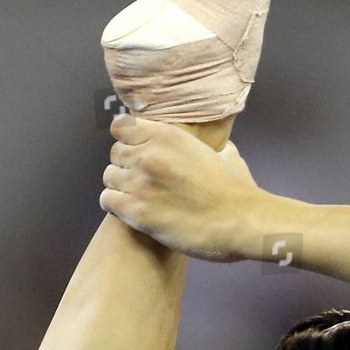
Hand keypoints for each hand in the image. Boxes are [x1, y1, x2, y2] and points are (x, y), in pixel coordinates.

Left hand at [99, 114, 261, 260]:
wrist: (242, 223)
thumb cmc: (239, 193)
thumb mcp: (226, 156)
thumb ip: (211, 149)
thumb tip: (217, 152)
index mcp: (167, 135)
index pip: (122, 126)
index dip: (127, 140)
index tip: (136, 152)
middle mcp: (149, 154)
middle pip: (115, 153)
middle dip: (126, 166)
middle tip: (141, 181)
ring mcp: (140, 183)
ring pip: (109, 176)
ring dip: (120, 187)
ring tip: (137, 198)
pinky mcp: (136, 212)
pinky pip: (107, 200)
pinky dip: (116, 205)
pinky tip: (131, 212)